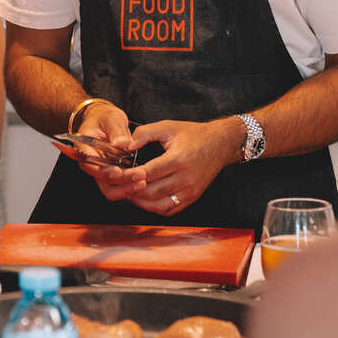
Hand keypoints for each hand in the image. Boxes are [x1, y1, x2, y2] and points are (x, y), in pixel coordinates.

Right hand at [66, 100, 137, 183]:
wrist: (104, 121)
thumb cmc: (104, 117)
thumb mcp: (111, 118)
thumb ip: (116, 130)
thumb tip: (122, 143)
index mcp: (85, 147)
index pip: (91, 163)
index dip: (104, 170)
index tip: (118, 171)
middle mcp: (91, 163)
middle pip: (102, 180)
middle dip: (121, 181)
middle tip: (139, 176)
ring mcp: (101, 170)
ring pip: (110, 188)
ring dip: (126, 188)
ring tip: (142, 182)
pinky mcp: (111, 174)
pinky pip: (119, 186)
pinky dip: (130, 187)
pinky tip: (142, 183)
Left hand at [90, 116, 240, 213]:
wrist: (220, 144)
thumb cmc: (193, 134)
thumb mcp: (168, 127)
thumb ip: (145, 133)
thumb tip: (125, 144)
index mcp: (178, 160)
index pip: (148, 173)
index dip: (130, 176)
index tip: (117, 173)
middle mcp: (185, 179)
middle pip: (151, 192)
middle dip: (131, 190)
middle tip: (118, 184)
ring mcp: (190, 191)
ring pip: (158, 205)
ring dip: (141, 202)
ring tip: (129, 192)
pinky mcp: (192, 198)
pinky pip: (169, 210)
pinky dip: (154, 207)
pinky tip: (144, 199)